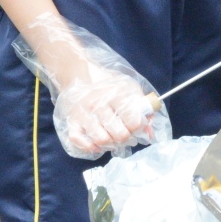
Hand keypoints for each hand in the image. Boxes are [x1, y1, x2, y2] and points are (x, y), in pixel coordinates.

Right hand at [12, 14, 169, 160]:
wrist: (81, 74)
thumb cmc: (110, 84)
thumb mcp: (130, 89)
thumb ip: (143, 109)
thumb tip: (149, 133)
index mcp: (117, 95)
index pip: (134, 121)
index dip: (139, 128)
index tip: (138, 126)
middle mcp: (99, 104)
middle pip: (119, 134)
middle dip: (127, 139)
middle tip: (127, 136)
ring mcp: (83, 114)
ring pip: (101, 140)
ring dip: (111, 145)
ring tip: (114, 140)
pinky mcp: (71, 121)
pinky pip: (78, 140)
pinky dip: (89, 147)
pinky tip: (98, 145)